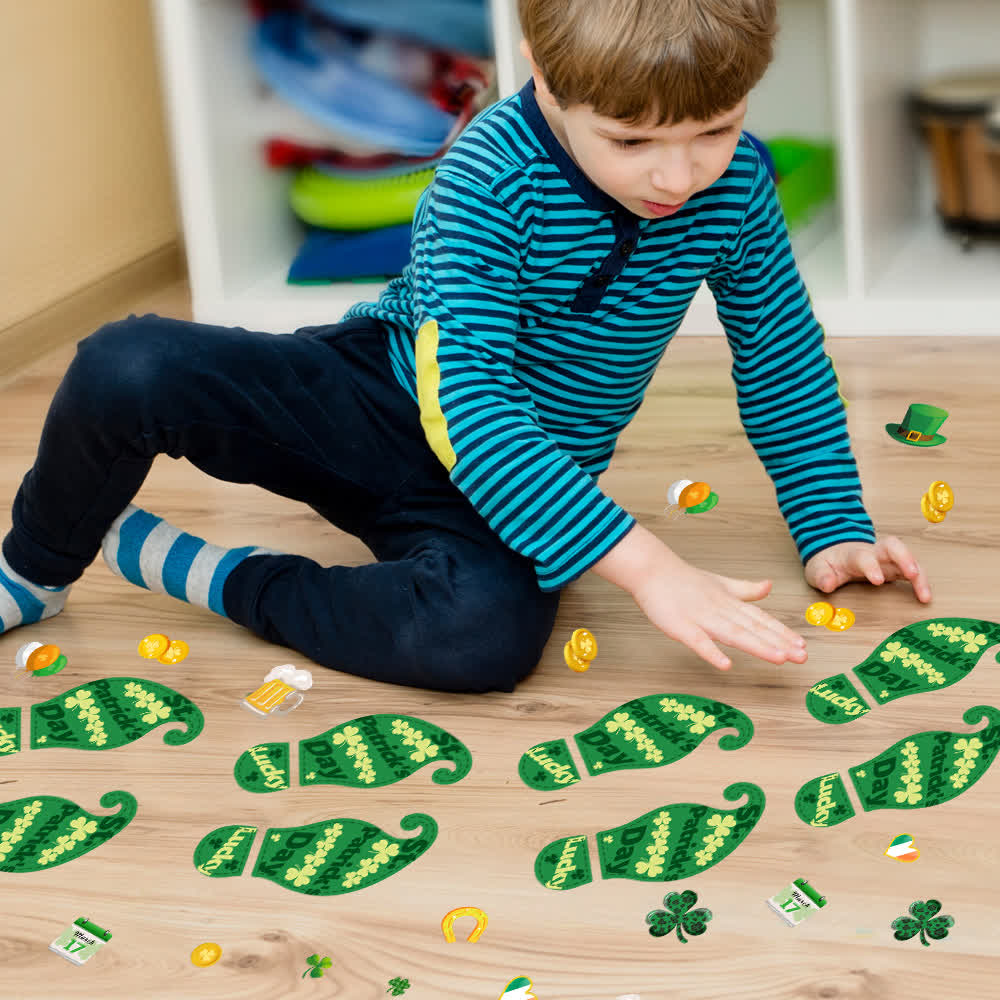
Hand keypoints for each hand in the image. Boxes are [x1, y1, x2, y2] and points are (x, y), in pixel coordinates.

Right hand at [629, 554, 807, 671]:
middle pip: (753, 627)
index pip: (760, 618)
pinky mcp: (680, 626)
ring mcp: (701, 618)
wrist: (651, 569)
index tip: (801, 644)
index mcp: (730, 601)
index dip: (782, 632)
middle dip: (778, 642)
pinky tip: (725, 665)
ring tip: (779, 658)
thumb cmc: (683, 579)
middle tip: (801, 656)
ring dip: (758, 646)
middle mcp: (720, 609)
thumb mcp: (720, 583)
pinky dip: (712, 653)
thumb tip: (769, 586)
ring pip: (734, 633)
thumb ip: (745, 589)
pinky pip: (698, 641)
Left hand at [804, 536, 930, 602]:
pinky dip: (921, 582)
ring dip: (919, 574)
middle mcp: (873, 552)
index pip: (863, 556)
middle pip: (893, 546)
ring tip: (925, 595)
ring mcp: (887, 559)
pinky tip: (925, 597)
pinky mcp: (896, 567)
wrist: (834, 553)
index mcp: (852, 554)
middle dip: (905, 558)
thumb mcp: (817, 570)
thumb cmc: (828, 564)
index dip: (871, 566)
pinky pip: (913, 571)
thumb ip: (821, 576)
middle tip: (913, 575)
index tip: (877, 580)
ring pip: (908, 557)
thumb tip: (827, 584)